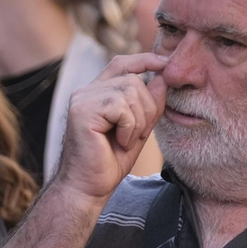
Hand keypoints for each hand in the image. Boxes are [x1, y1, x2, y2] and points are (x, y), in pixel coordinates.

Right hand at [53, 53, 168, 203]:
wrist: (88, 187)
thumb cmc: (109, 162)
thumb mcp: (138, 129)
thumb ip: (149, 104)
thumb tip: (163, 76)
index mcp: (97, 93)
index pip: (121, 64)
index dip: (144, 60)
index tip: (165, 64)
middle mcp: (86, 91)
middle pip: (133, 80)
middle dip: (147, 109)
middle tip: (136, 135)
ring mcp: (82, 99)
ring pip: (129, 92)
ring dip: (138, 122)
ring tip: (125, 141)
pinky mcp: (82, 111)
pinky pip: (121, 107)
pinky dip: (129, 128)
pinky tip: (118, 143)